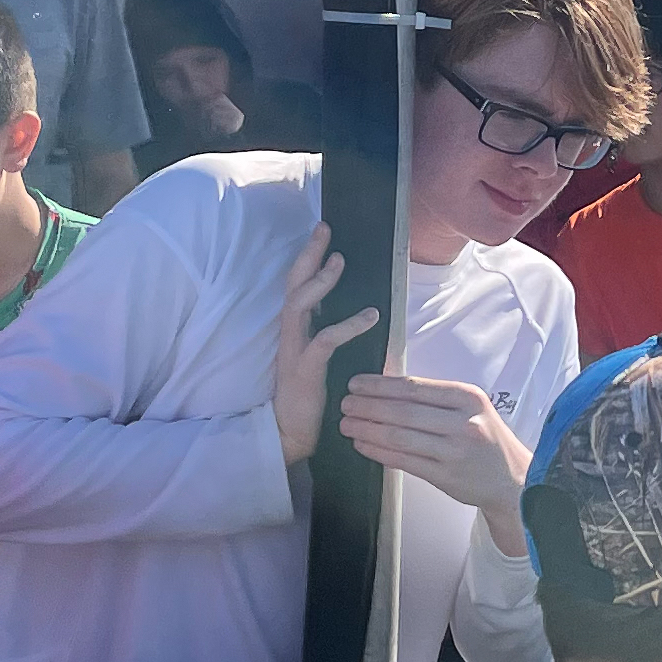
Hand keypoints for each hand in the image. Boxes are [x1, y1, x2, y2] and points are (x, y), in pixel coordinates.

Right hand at [273, 231, 380, 463]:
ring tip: (340, 261)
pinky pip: (325, 340)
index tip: (323, 234)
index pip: (297, 286)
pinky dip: (348, 324)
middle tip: (324, 228)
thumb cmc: (308, 398)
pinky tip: (370, 315)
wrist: (290, 434)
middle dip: (308, 254)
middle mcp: (290, 335)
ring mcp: (294, 350)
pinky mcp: (304, 369)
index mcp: (294, 331)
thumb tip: (356, 310)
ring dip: (320, 281)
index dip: (307, 259)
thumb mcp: (319, 360)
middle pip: (292, 285)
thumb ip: (328, 335)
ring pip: (299, 305)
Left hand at [338, 373, 533, 540]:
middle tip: (344, 403)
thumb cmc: (486, 440)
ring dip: (367, 429)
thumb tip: (386, 387)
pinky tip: (362, 445)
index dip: (380, 385)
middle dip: (368, 406)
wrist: (513, 480)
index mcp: (468, 398)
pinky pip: (404, 461)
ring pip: (400, 436)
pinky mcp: (447, 477)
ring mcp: (455, 452)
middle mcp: (463, 423)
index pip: (415, 387)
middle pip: (404, 411)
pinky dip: (378, 452)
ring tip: (346, 424)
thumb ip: (436, 399)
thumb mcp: (471, 409)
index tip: (356, 383)